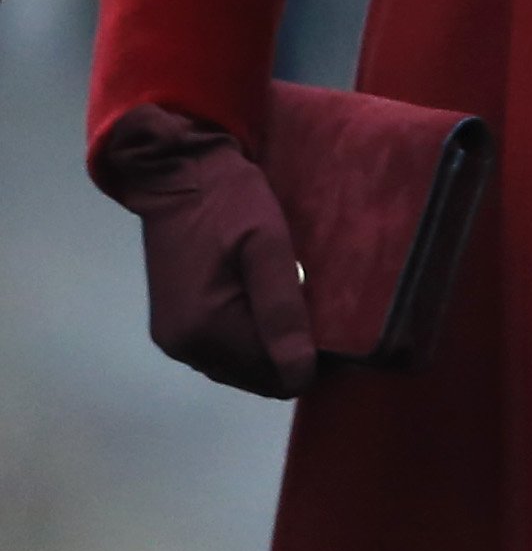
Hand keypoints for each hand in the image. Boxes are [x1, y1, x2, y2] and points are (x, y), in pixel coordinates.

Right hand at [90, 105, 314, 397]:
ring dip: (270, 346)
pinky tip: (268, 305)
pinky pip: (222, 349)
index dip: (312, 361)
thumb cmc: (230, 202)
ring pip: (239, 366)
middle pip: (256, 377)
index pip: (275, 378)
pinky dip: (248, 336)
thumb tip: (300, 375)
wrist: (177, 172)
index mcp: (207, 331)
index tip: (339, 330)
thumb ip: (282, 310)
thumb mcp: (267, 246)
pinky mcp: (173, 325)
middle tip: (323, 314)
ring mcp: (175, 338)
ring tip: (299, 305)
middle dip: (291, 354)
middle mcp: (185, 347)